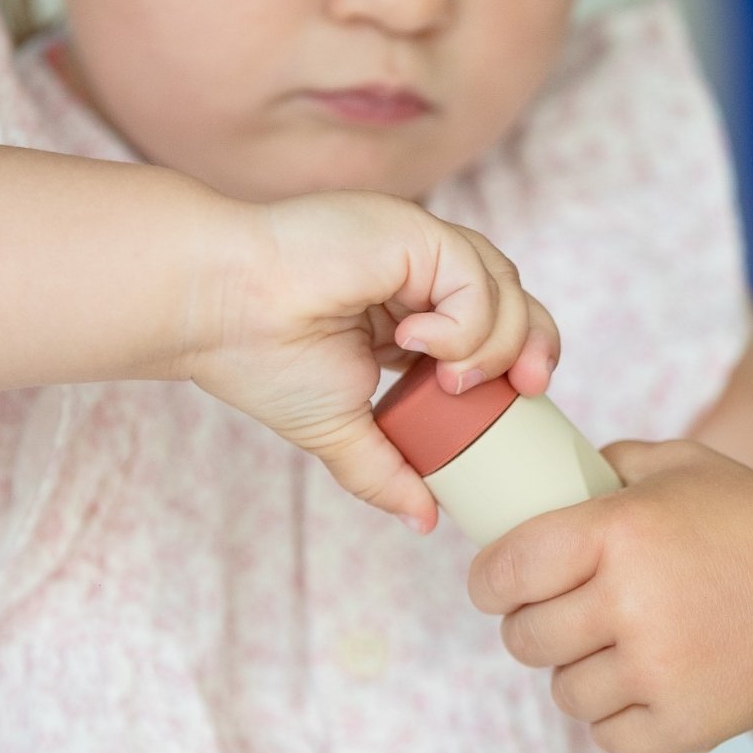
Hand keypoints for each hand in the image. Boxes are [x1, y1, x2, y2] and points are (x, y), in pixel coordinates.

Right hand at [187, 190, 558, 530]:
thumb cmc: (262, 359)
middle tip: (529, 387)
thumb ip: (386, 470)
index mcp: (408, 312)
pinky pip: (473, 276)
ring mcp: (417, 247)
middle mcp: (419, 274)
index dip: (522, 355)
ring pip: (504, 284)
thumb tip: (425, 522)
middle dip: (535, 343)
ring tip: (441, 375)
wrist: (217, 314)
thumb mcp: (339, 429)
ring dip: (490, 343)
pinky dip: (460, 320)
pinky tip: (411, 339)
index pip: (495, 324)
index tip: (526, 395)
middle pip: (515, 296)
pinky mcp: (412, 230)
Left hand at [468, 439, 752, 752]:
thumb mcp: (675, 462)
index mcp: (620, 529)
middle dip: (527, 622)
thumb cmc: (746, 515)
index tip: (491, 583)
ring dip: (573, 668)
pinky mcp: (687, 724)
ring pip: (563, 690)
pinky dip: (612, 713)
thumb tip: (538, 480)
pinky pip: (607, 734)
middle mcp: (633, 601)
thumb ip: (602, 463)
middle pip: (525, 636)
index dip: (487, 579)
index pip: (508, 568)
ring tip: (605, 642)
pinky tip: (635, 679)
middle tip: (550, 611)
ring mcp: (661, 670)